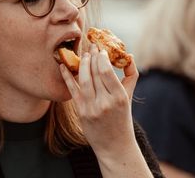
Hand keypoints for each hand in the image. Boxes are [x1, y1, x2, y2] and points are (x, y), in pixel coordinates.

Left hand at [59, 41, 138, 156]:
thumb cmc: (123, 119)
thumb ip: (131, 75)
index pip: (106, 70)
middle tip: (91, 47)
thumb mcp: (129, 97)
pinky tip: (63, 66)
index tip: (101, 49)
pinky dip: (67, 77)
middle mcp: (105, 102)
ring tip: (83, 55)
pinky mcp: (81, 112)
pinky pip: (72, 90)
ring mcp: (91, 108)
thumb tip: (129, 55)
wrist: (115, 146)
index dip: (101, 57)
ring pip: (83, 79)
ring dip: (81, 63)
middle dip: (92, 56)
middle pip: (94, 72)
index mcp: (119, 97)